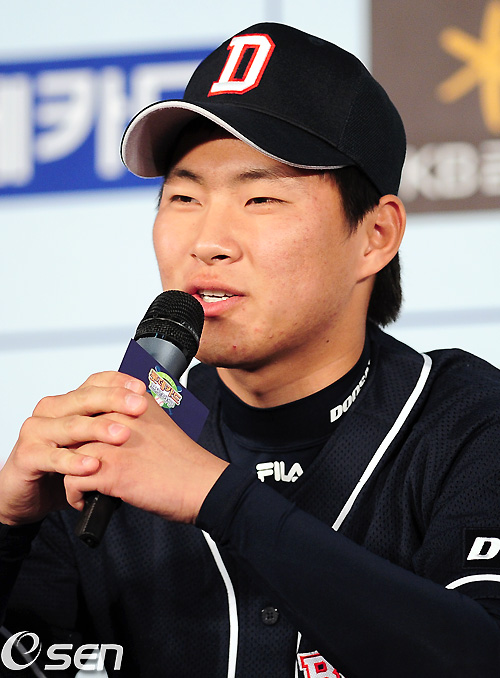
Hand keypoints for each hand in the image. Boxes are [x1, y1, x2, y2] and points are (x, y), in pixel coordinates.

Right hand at [0, 372, 147, 525]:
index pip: (96, 383)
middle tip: (139, 406)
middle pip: (86, 398)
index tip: (142, 389)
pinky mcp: (28, 455)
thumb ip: (112, 426)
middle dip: (116, 400)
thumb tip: (150, 415)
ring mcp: (38, 431)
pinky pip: (54, 457)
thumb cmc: (62, 466)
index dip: (120, 383)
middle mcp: (53, 411)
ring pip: (72, 425)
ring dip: (99, 429)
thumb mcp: (92, 443)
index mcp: (69, 403)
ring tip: (123, 434)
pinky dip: (74, 461)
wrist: (27, 494)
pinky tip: (92, 464)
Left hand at [63, 389, 227, 524]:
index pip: (90, 400)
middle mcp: (122, 416)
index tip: (83, 440)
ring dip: (69, 472)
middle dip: (70, 448)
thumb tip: (109, 426)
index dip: (81, 423)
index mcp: (135, 402)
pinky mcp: (111, 470)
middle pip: (75, 426)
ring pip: (68, 453)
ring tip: (80, 486)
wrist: (202, 485)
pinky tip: (86, 500)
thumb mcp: (159, 425)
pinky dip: (74, 495)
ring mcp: (115, 442)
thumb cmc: (184, 462)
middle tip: (76, 466)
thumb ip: (134, 418)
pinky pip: (71, 480)